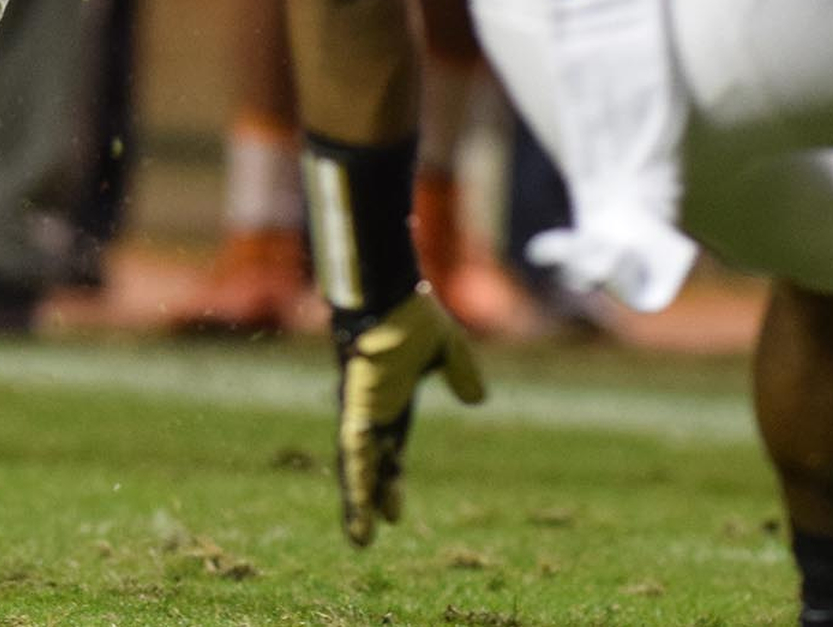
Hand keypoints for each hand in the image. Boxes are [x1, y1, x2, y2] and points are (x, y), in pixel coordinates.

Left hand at [333, 288, 485, 546]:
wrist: (388, 293)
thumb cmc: (410, 313)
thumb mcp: (447, 349)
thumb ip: (460, 372)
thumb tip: (477, 400)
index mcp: (390, 399)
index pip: (390, 451)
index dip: (391, 480)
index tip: (395, 514)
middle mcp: (370, 409)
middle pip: (368, 465)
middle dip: (368, 499)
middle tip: (365, 537)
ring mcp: (359, 410)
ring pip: (356, 466)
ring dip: (357, 502)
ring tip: (359, 539)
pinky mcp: (355, 408)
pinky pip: (354, 452)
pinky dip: (356, 481)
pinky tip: (358, 505)